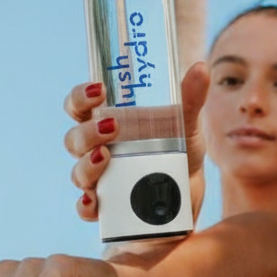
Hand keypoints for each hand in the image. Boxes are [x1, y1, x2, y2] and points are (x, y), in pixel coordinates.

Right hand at [64, 63, 209, 223]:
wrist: (190, 196)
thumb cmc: (180, 153)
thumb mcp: (187, 125)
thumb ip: (191, 98)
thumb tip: (202, 67)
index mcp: (107, 124)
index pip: (79, 107)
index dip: (80, 97)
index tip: (99, 90)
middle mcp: (96, 150)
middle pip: (73, 139)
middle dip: (87, 132)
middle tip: (113, 126)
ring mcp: (99, 181)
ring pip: (77, 173)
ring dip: (87, 166)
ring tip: (106, 157)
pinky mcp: (108, 209)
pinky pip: (86, 209)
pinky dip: (86, 206)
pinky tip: (93, 200)